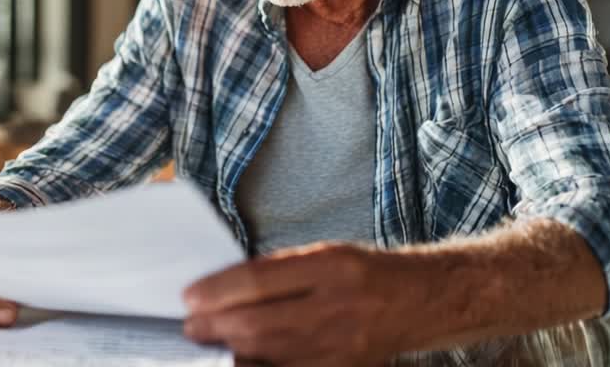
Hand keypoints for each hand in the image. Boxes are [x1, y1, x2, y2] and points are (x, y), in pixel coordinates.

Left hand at [182, 241, 425, 365]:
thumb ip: (278, 271)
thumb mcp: (325, 253)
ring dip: (231, 350)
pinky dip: (260, 366)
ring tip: (209, 341)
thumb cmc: (367, 273)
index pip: (260, 280)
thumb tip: (224, 289)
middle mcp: (336, 307)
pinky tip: (242, 360)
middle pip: (259, 325)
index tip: (190, 297)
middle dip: (215, 327)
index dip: (218, 291)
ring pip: (269, 355)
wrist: (419, 303)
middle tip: (190, 325)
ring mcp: (340, 347)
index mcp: (331, 266)